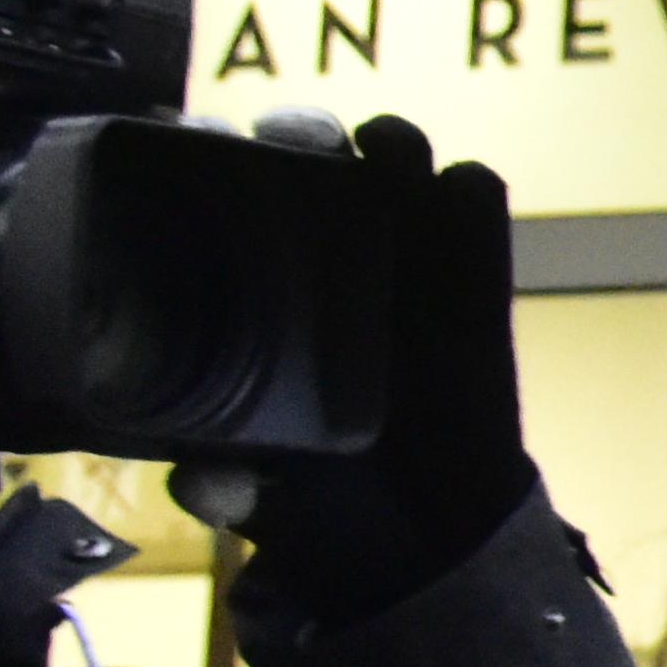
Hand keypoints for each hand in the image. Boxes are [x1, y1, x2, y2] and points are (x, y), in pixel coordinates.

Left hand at [192, 116, 532, 619]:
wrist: (436, 536)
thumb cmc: (329, 504)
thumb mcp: (266, 497)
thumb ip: (234, 490)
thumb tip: (205, 484)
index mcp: (249, 288)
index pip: (214, 189)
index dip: (200, 155)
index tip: (191, 146)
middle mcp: (320, 253)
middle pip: (302, 149)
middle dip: (296, 130)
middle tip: (295, 149)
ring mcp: (402, 251)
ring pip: (392, 152)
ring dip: (385, 144)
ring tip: (382, 164)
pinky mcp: (475, 267)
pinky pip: (473, 195)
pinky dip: (463, 190)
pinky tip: (449, 207)